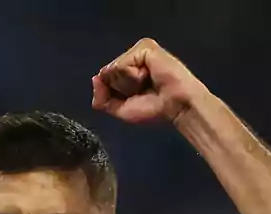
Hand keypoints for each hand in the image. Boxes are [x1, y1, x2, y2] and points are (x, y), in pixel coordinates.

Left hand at [92, 38, 206, 124]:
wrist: (175, 106)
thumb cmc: (154, 109)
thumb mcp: (120, 109)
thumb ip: (102, 99)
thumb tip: (95, 79)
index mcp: (128, 71)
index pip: (105, 79)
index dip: (114, 93)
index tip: (135, 97)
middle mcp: (132, 58)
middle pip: (107, 73)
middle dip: (122, 88)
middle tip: (143, 90)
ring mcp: (138, 51)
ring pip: (114, 68)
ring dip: (129, 83)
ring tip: (148, 83)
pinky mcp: (144, 47)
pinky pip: (123, 64)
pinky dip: (134, 76)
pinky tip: (149, 76)